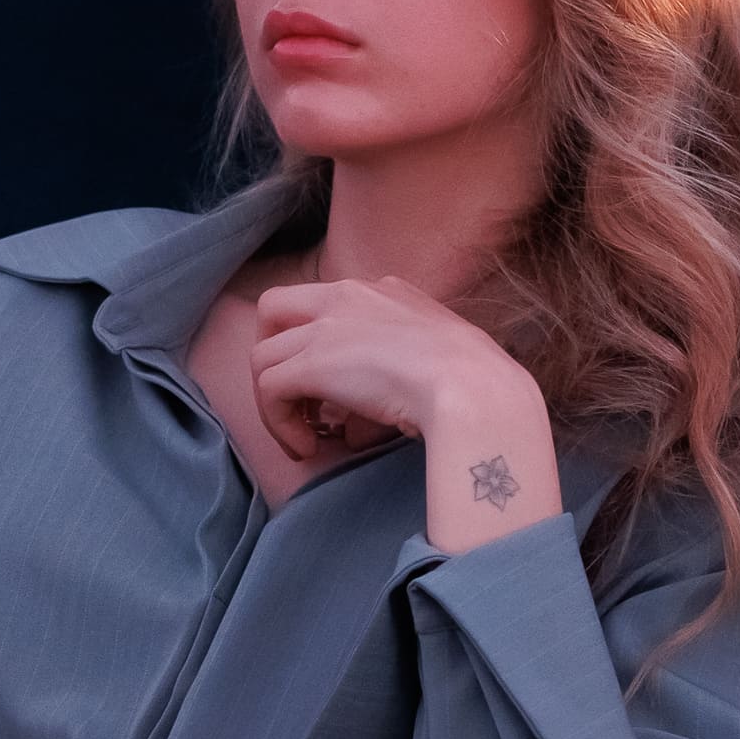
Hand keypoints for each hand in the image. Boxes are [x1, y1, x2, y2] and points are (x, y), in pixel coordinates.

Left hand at [257, 277, 562, 552]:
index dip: (314, 344)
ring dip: (275, 402)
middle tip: (294, 400)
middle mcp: (348, 296)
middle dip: (273, 354)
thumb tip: (361, 424)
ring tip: (303, 437)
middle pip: (274, 309)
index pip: (325, 303)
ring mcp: (327, 326)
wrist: (477, 390)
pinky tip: (305, 447)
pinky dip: (277, 423)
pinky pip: (268, 390)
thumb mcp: (435, 360)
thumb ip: (398, 373)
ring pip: (262, 356)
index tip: (330, 391)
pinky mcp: (312, 362)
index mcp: (383, 291)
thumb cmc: (473, 383)